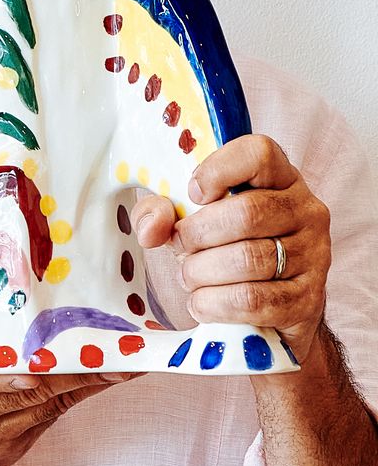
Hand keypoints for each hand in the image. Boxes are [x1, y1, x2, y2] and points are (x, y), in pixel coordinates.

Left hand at [131, 134, 329, 357]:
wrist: (269, 312)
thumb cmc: (225, 251)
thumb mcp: (191, 222)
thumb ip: (160, 213)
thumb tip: (152, 229)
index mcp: (280, 179)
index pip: (259, 153)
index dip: (217, 170)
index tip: (192, 194)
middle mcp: (306, 211)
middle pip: (246, 213)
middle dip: (197, 235)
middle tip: (182, 248)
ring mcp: (314, 255)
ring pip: (247, 259)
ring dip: (202, 273)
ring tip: (191, 277)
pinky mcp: (308, 299)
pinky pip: (252, 300)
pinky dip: (214, 304)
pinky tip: (202, 302)